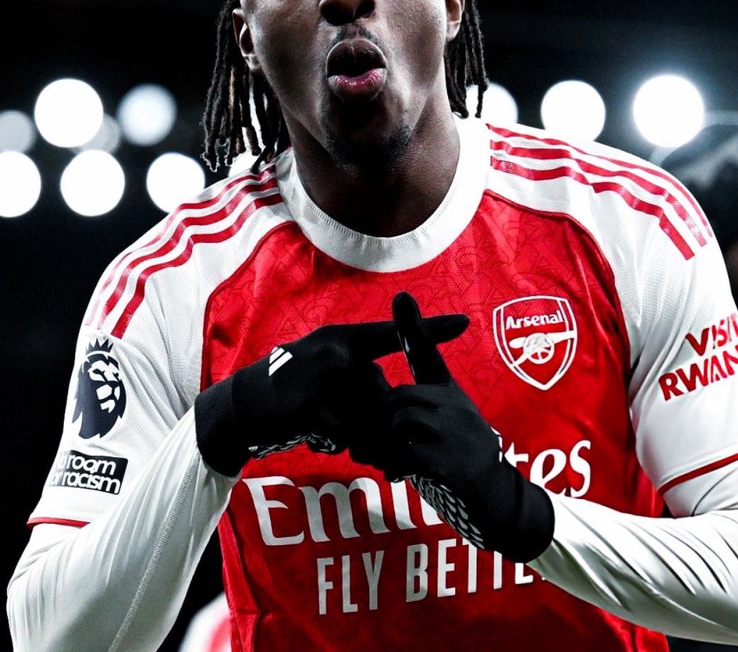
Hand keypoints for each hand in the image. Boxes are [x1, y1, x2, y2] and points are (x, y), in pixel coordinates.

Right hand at [194, 310, 467, 476]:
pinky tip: (315, 434)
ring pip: (368, 418)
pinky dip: (334, 442)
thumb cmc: (290, 391)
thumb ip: (358, 380)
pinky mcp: (313, 401)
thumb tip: (392, 410)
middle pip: (383, 396)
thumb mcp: (324, 372)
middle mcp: (338, 349)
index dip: (430, 329)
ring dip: (357, 438)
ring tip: (328, 430)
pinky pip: (345, 434)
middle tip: (358, 439)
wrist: (244, 406)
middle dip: (378, 427)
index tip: (466, 323)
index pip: (392, 334)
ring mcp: (325, 373)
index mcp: (344, 338)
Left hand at [350, 292, 554, 561]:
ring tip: (380, 460)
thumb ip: (411, 414)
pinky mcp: (448, 461)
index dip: (413, 326)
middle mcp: (452, 404)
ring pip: (397, 420)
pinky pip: (405, 453)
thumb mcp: (442, 427)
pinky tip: (395, 475)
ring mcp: (452, 431)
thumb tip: (377, 413)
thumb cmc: (462, 459)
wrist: (497, 498)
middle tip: (363, 443)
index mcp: (447, 392)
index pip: (425, 353)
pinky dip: (392, 466)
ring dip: (379, 444)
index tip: (401, 294)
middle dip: (373, 419)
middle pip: (395, 396)